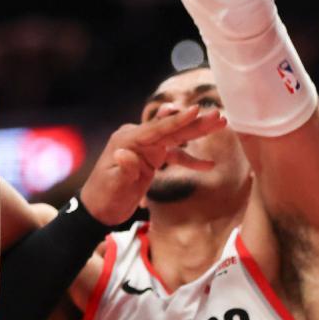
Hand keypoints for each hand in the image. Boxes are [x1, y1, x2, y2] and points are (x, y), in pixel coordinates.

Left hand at [79, 106, 225, 224]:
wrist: (98, 210)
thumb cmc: (104, 197)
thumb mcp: (113, 185)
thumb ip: (124, 170)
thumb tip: (125, 153)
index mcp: (128, 140)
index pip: (157, 128)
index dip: (178, 120)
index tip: (197, 110)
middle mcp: (137, 139)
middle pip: (171, 129)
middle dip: (195, 122)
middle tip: (218, 114)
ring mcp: (145, 148)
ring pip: (175, 138)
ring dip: (197, 133)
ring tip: (221, 124)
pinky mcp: (150, 159)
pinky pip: (173, 155)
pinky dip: (189, 159)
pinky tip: (208, 165)